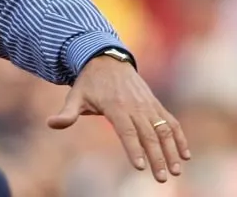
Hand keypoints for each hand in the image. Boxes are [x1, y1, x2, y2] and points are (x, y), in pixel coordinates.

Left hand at [46, 56, 190, 182]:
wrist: (106, 60)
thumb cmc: (89, 83)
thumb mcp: (75, 96)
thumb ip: (67, 113)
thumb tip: (51, 124)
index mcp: (115, 106)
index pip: (126, 131)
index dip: (134, 148)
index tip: (140, 166)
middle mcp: (135, 106)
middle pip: (148, 135)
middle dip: (157, 157)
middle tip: (161, 178)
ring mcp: (148, 105)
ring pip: (164, 130)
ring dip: (172, 150)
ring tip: (176, 171)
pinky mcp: (156, 104)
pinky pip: (171, 121)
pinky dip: (180, 137)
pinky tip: (185, 155)